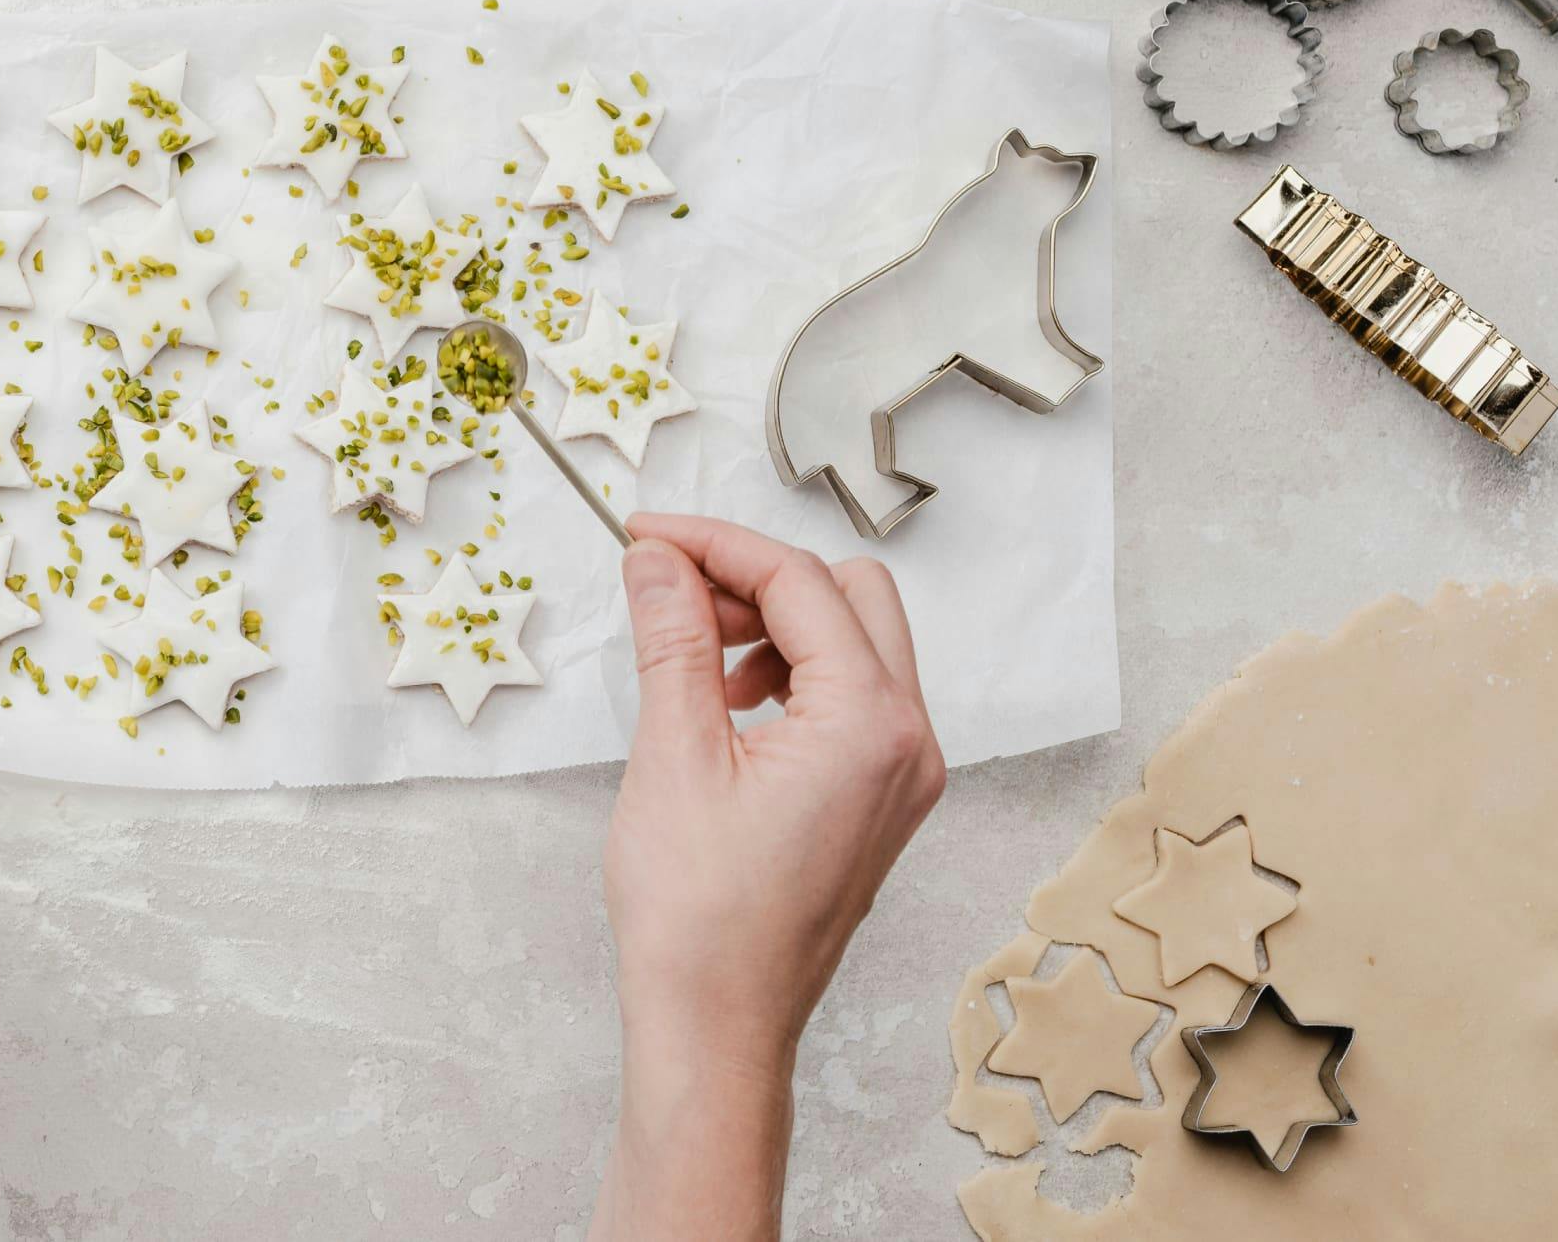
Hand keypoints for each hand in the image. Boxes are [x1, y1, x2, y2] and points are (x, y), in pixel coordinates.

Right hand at [592, 515, 945, 1241]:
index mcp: (871, 723)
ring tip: (693, 658)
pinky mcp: (881, 800)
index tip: (647, 535)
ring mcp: (904, 775)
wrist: (717, 1024)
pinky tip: (726, 706)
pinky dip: (792, 676)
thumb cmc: (699, 915)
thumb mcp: (672, 754)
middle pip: (851, 597)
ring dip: (775, 626)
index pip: (800, 583)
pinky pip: (852, 700)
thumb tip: (659, 562)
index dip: (716, 545)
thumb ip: (674, 639)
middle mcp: (910, 742)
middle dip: (758, 578)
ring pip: (855, 644)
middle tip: (672, 591)